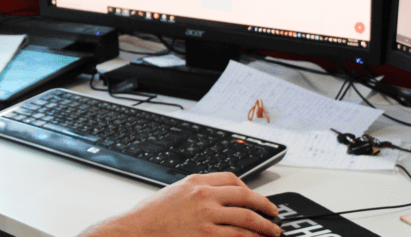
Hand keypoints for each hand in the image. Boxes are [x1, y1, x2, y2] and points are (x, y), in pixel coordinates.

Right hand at [82, 173, 280, 236]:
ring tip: (272, 232)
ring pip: (246, 219)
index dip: (249, 189)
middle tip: (274, 214)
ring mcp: (206, 217)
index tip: (256, 198)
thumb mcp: (174, 192)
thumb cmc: (151, 215)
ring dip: (264, 226)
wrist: (136, 231)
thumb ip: (196, 191)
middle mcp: (204, 196)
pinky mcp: (206, 236)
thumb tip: (218, 196)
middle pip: (245, 197)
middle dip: (265, 207)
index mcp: (196, 181)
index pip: (232, 179)